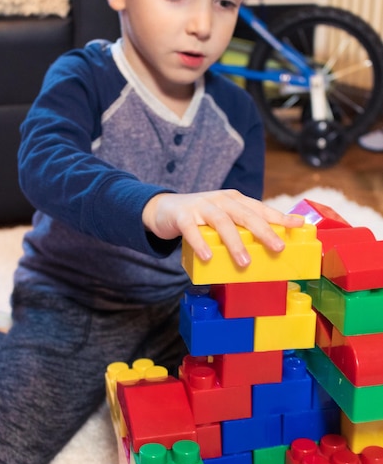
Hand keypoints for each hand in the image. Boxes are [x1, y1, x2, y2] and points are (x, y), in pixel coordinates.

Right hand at [142, 189, 303, 266]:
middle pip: (245, 214)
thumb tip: (267, 250)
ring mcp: (201, 206)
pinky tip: (208, 257)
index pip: (260, 208)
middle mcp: (220, 200)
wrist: (164, 209)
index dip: (279, 216)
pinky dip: (200, 243)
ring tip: (245, 263)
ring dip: (235, 243)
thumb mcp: (223, 219)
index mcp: (234, 200)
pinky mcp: (182, 215)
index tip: (299, 224)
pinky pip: (192, 230)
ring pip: (222, 222)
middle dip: (264, 231)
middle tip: (278, 248)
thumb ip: (241, 229)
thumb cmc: (201, 218)